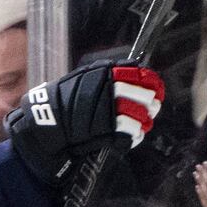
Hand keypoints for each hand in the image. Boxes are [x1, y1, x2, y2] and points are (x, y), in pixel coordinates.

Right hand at [6, 59, 164, 184]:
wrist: (50, 124)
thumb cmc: (66, 102)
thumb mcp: (84, 79)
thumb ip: (107, 75)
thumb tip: (136, 71)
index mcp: (103, 74)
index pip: (136, 73)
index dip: (150, 81)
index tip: (156, 87)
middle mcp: (108, 90)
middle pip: (143, 95)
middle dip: (150, 102)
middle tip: (153, 106)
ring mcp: (109, 111)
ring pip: (140, 115)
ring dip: (144, 120)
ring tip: (143, 122)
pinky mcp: (108, 131)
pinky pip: (131, 133)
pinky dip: (135, 135)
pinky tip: (134, 135)